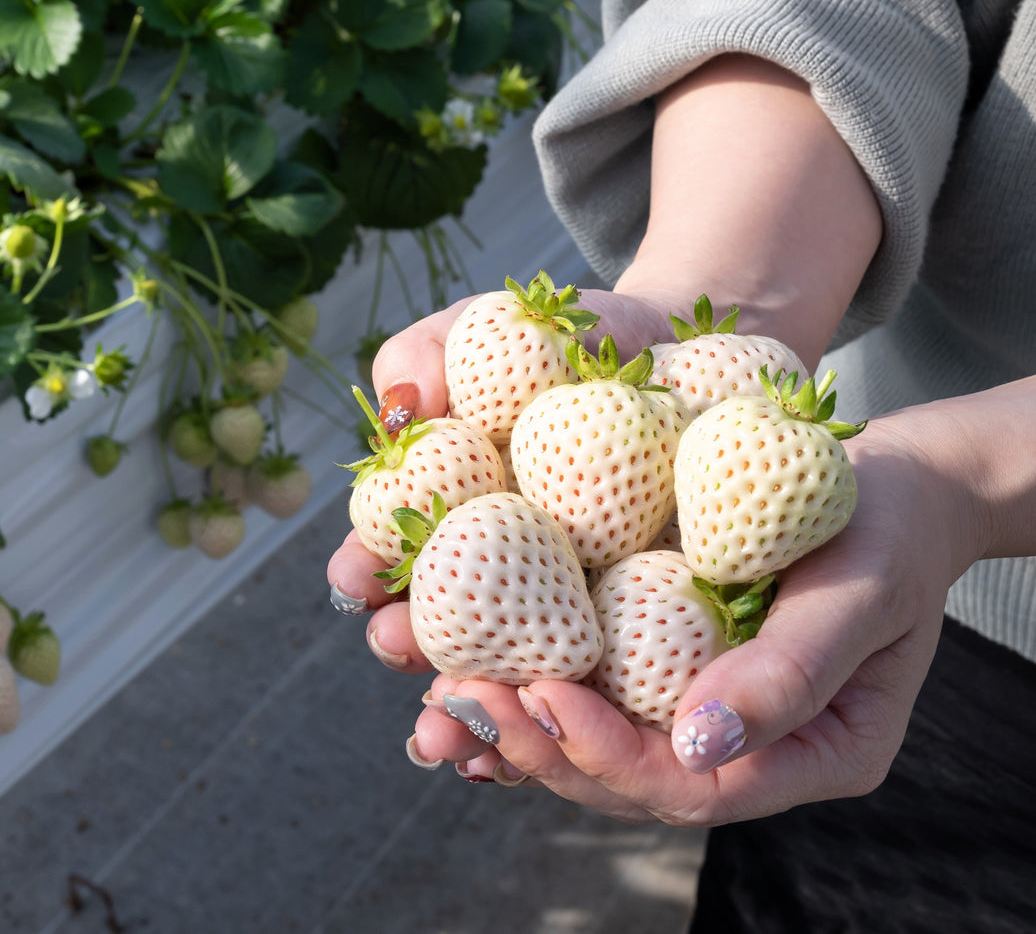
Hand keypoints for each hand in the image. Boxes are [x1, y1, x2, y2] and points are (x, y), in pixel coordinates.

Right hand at [325, 287, 671, 664]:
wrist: (683, 353)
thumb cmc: (568, 339)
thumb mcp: (493, 327)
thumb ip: (424, 355)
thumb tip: (397, 409)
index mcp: (442, 511)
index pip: (386, 555)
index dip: (362, 572)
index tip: (351, 577)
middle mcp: (493, 568)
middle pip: (439, 624)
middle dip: (408, 644)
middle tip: (396, 642)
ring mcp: (562, 602)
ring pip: (511, 664)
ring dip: (481, 690)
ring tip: (467, 698)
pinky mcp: (635, 619)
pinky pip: (602, 667)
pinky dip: (577, 696)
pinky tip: (567, 709)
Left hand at [327, 290, 983, 826]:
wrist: (895, 482)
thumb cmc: (891, 524)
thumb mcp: (860, 589)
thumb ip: (791, 671)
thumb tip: (696, 744)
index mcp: (808, 755)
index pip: (690, 789)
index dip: (604, 753)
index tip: (539, 694)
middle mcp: (743, 749)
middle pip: (625, 780)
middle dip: (534, 746)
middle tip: (455, 699)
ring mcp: (698, 713)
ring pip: (594, 746)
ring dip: (510, 727)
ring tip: (437, 694)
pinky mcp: (663, 667)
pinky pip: (589, 689)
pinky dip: (526, 682)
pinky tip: (462, 662)